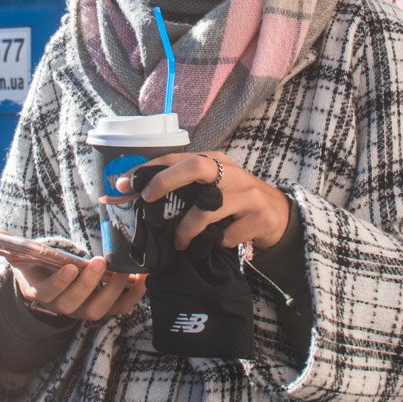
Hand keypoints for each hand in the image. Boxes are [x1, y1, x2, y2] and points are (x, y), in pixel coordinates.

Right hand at [11, 258, 144, 321]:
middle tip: (101, 262)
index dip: (60, 283)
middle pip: (74, 305)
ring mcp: (82, 310)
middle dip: (89, 284)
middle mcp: (61, 306)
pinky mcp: (102, 308)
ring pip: (98, 310)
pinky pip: (119, 309)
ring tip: (124, 272)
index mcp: (40, 293)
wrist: (50, 282)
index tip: (71, 266)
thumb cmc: (38, 264)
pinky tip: (142, 278)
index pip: (48, 294)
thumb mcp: (23, 254)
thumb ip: (12, 245)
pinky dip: (132, 296)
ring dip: (113, 291)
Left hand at [114, 152, 289, 250]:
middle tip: (147, 198)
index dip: (148, 169)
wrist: (279, 215)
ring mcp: (246, 194)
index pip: (176, 158)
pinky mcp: (258, 217)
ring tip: (179, 243)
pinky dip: (218, 243)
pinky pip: (227, 236)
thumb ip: (184, 189)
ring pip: (207, 210)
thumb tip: (137, 197)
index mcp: (214, 161)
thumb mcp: (213, 187)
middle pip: (194, 167)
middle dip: (165, 180)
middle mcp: (230, 172)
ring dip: (187, 230)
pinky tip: (219, 243)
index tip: (123, 183)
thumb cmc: (235, 200)